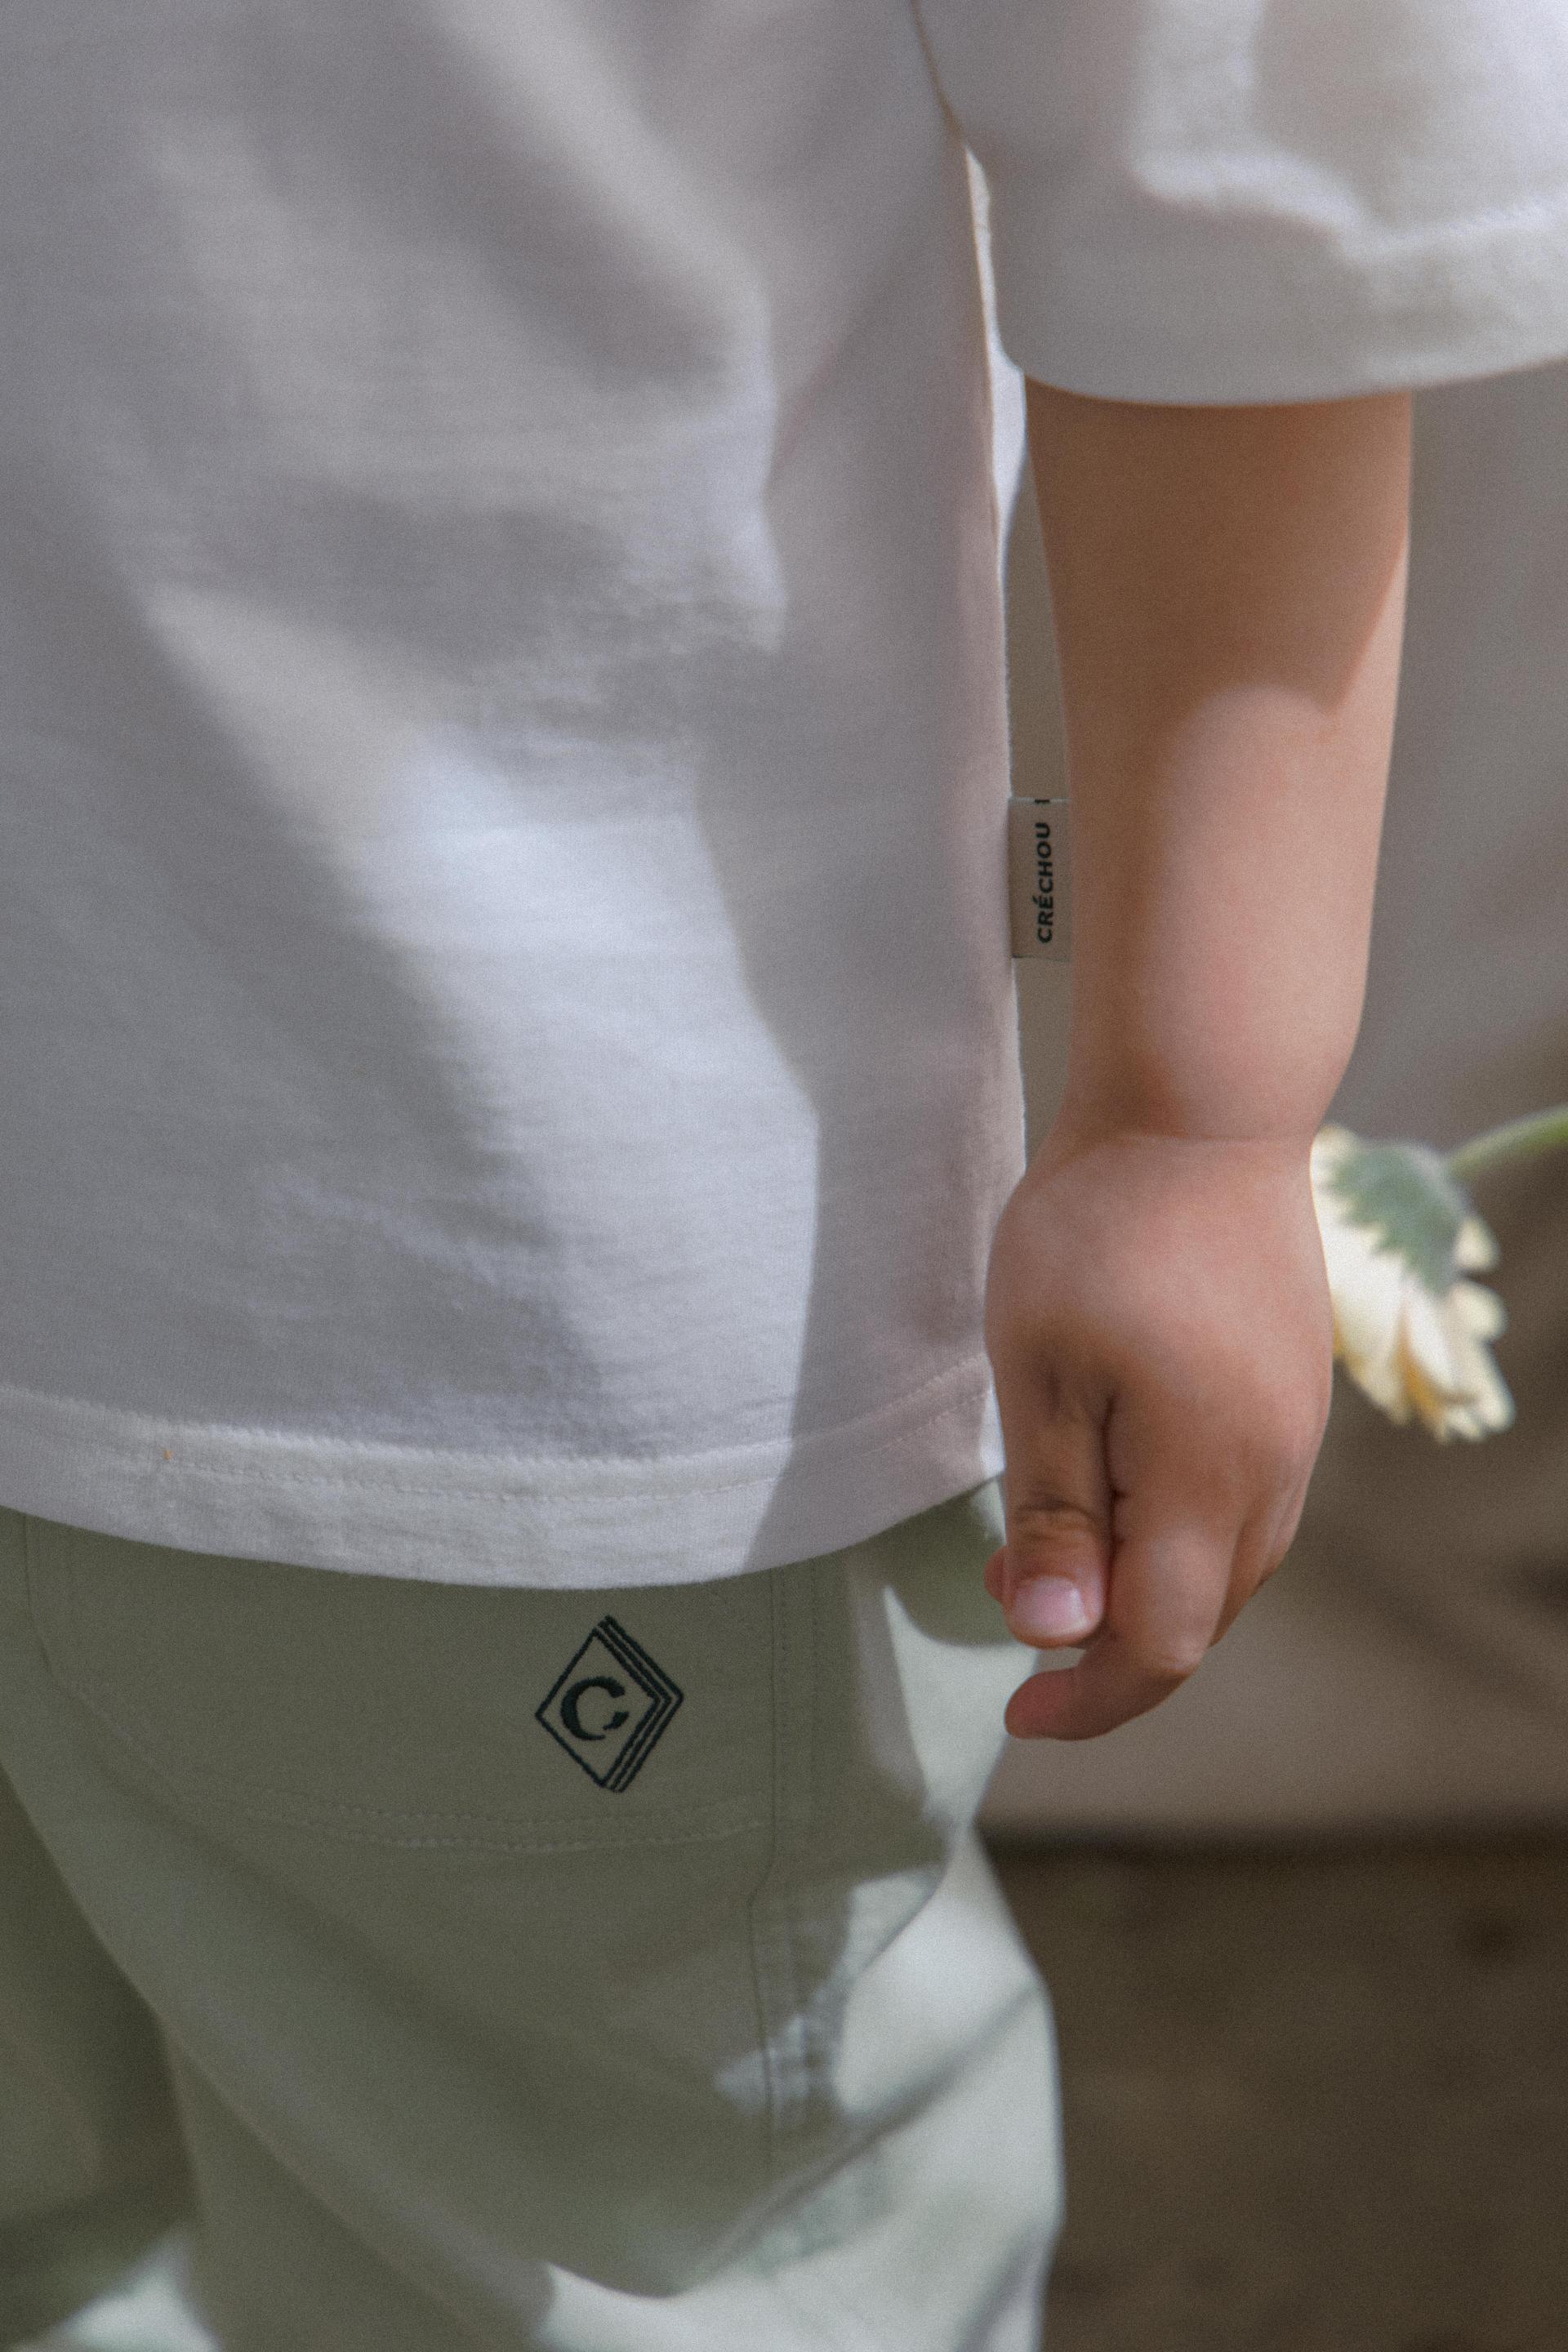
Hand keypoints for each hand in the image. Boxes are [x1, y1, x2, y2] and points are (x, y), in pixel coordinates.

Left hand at [983, 1126, 1334, 1739]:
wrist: (1201, 1103)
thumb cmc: (1098, 1227)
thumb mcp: (1039, 1369)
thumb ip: (1053, 1509)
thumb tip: (1053, 1635)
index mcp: (1209, 1477)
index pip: (1160, 1645)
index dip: (1087, 1698)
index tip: (1016, 1711)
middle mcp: (1273, 1470)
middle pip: (1198, 1615)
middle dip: (1103, 1639)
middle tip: (1003, 1596)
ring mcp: (1294, 1428)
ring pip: (1223, 1560)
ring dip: (1137, 1578)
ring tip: (1037, 1540)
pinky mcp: (1291, 1387)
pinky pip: (1239, 1499)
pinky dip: (1170, 1522)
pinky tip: (1107, 1473)